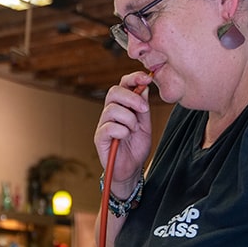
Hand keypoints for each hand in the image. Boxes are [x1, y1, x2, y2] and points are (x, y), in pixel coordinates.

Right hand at [94, 72, 153, 187]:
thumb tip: (144, 86)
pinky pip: (109, 127)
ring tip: (134, 129)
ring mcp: (103, 124)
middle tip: (144, 109)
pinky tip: (125, 137)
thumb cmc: (136, 146)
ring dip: (129, 119)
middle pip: (114, 92)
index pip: (123, 84)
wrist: (132, 168)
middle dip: (131, 97)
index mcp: (121, 106)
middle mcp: (110, 113)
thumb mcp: (145, 124)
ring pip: (112, 109)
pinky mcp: (99, 138)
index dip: (133, 78)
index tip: (148, 78)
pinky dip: (122, 131)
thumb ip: (143, 107)